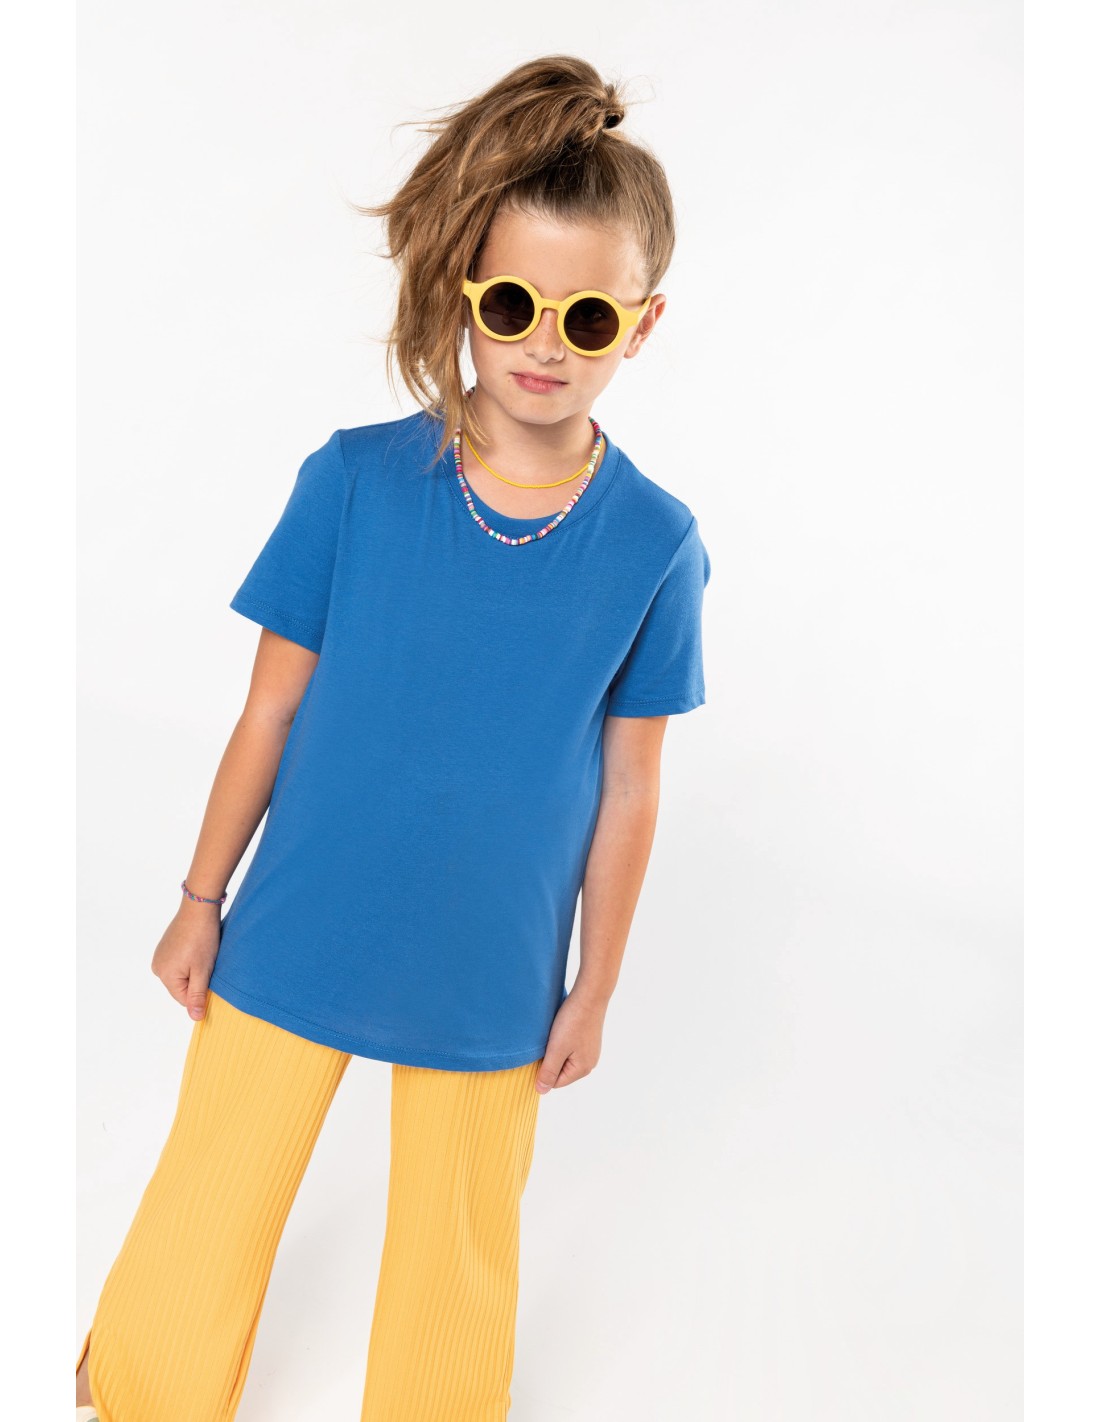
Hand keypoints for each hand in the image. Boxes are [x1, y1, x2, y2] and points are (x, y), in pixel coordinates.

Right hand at [150, 900, 221, 1020]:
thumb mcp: (203, 970)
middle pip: (181, 987)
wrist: (199, 908)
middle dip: (197, 980)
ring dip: (194, 970)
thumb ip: (197, 996)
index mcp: (165, 975)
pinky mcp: (166, 947)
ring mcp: (160, 956)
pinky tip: (198, 949)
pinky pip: (179, 963)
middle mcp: (157, 967)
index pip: (184, 999)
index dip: (201, 993)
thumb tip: (195, 1018)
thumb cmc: (202, 939)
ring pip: (181, 975)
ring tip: (203, 955)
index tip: (212, 978)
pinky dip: (190, 960)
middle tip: (208, 964)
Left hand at [535, 988, 607, 1093]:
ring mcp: (590, 1051)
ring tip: (555, 1034)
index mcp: (582, 1069)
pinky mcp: (588, 1039)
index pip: (555, 1082)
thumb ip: (548, 1071)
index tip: (539, 1053)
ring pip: (564, 1058)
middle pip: (560, 1071)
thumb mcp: (557, 1049)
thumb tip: (541, 1091)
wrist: (590, 995)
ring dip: (556, 1049)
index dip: (543, 1070)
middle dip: (550, 1059)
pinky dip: (563, 1041)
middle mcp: (589, 1063)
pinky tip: (562, 1029)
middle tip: (547, 1041)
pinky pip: (570, 1048)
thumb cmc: (573, 1021)